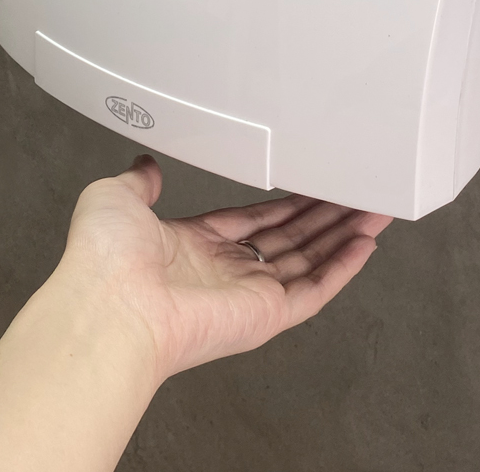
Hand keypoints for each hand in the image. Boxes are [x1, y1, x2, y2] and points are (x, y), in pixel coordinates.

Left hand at [59, 155, 392, 379]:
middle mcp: (224, 271)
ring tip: (375, 209)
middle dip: (326, 214)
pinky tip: (365, 244)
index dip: (287, 200)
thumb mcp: (116, 197)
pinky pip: (315, 291)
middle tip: (356, 191)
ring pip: (310, 261)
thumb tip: (146, 165)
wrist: (111, 303)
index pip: (254, 219)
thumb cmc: (105, 260)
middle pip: (290, 238)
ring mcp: (248, 294)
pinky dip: (344, 268)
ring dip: (345, 235)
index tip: (312, 182)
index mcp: (194, 245)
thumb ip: (140, 181)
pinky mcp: (266, 315)